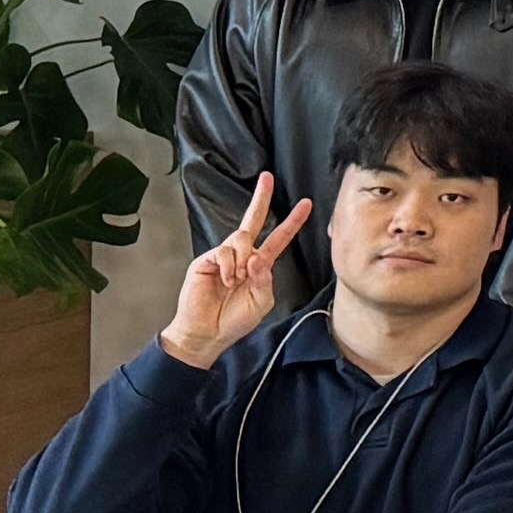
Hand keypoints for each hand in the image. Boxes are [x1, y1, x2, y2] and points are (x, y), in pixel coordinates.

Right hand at [158, 182, 312, 365]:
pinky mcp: (206, 261)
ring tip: (237, 281)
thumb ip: (265, 280)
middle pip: (253, 221)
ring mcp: (223, 257)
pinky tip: (226, 280)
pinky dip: (229, 266)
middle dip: (260, 198)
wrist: (207, 333)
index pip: (278, 238)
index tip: (306, 205)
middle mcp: (242, 256)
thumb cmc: (234, 320)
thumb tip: (257, 258)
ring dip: (243, 260)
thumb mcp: (261, 303)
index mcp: (259, 265)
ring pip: (240, 239)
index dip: (292, 222)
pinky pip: (223, 251)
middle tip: (267, 178)